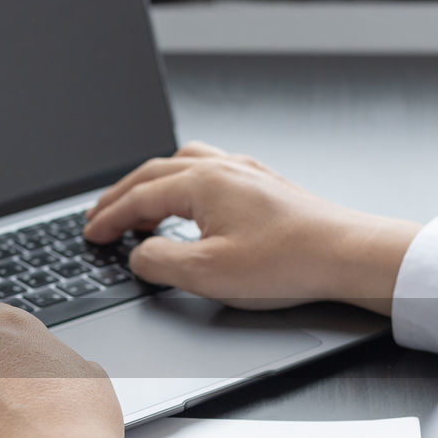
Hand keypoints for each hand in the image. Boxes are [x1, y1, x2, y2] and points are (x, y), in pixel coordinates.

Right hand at [84, 141, 422, 314]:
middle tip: (99, 216)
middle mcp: (223, 168)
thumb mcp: (206, 274)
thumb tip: (139, 255)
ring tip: (138, 204)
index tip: (90, 233)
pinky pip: (210, 171)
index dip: (108, 218)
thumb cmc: (288, 262)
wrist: (348, 256)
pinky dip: (183, 183)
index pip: (138, 197)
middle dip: (121, 196)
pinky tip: (190, 201)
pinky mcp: (266, 186)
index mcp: (202, 183)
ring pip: (183, 164)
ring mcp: (247, 173)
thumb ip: (159, 262)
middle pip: (154, 173)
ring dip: (152, 182)